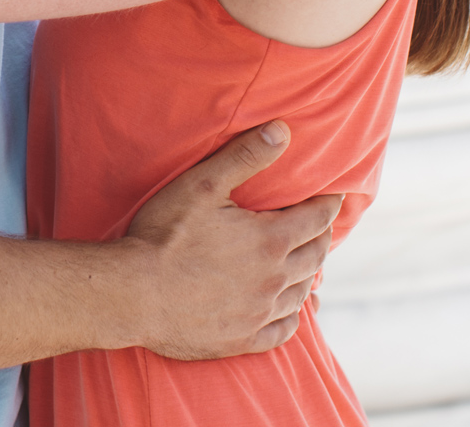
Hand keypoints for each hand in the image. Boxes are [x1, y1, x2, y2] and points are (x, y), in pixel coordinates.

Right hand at [121, 121, 343, 359]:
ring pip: (302, 292)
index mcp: (271, 240)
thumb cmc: (164, 235)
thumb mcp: (203, 185)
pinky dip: (294, 316)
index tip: (334, 195)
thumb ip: (245, 156)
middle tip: (320, 225)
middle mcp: (275, 279)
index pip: (317, 219)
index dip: (328, 204)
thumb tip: (282, 130)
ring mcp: (260, 313)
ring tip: (308, 262)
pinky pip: (284, 330)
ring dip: (309, 273)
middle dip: (322, 236)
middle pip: (316, 255)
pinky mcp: (243, 340)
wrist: (135, 294)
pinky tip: (294, 309)